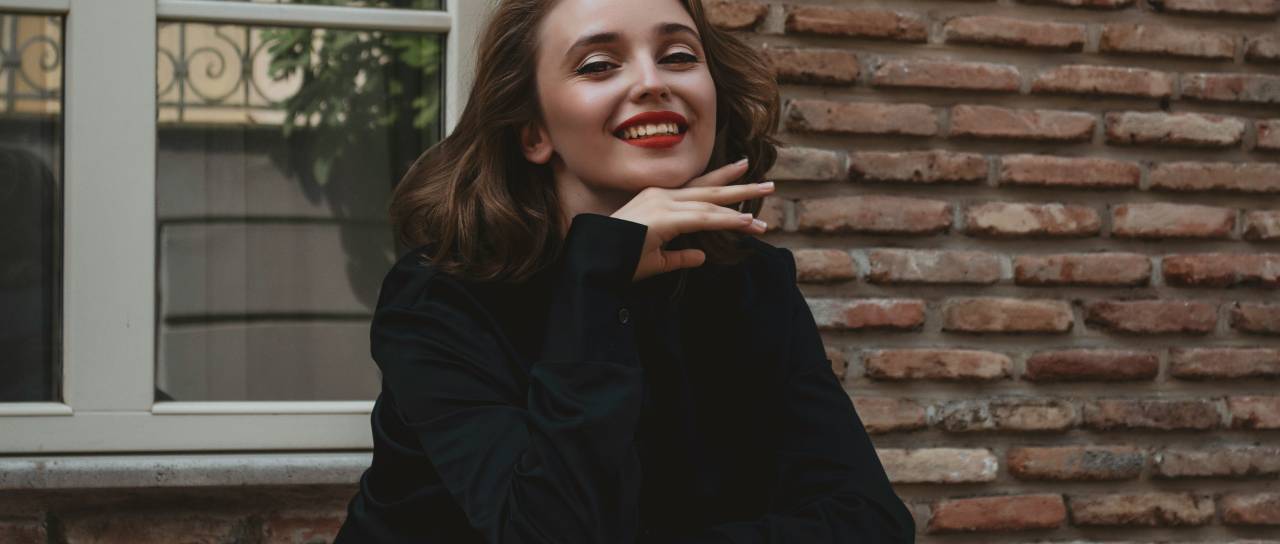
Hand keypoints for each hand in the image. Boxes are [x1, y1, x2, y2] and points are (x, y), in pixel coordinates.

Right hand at [611, 159, 774, 281]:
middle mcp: (661, 196)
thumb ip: (679, 257)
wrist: (594, 261)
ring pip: (710, 202)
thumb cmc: (618, 260)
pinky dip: (726, 220)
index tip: (744, 178)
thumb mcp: (656, 259)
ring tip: (765, 200)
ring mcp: (663, 204)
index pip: (696, 190)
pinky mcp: (665, 218)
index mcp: (658, 200)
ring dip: (740, 203)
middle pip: (708, 189)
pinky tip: (746, 221)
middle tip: (767, 183)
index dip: (722, 186)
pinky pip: (703, 218)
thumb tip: (701, 257)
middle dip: (739, 185)